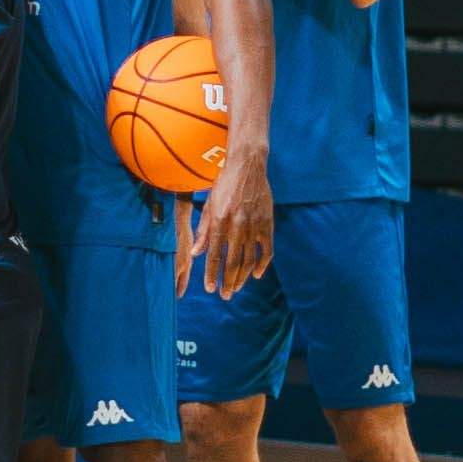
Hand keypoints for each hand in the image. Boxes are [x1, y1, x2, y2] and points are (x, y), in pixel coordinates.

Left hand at [190, 166, 272, 299]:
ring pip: (249, 259)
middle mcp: (236, 226)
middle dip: (227, 281)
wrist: (247, 166)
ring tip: (236, 289)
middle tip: (225, 295)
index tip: (210, 288)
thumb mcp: (208, 205)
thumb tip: (196, 253)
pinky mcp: (267, 223)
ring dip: (242, 277)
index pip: (214, 255)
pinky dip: (262, 264)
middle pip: (232, 262)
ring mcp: (253, 226)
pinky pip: (266, 249)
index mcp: (219, 222)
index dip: (212, 274)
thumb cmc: (224, 184)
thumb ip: (203, 230)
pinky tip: (257, 274)